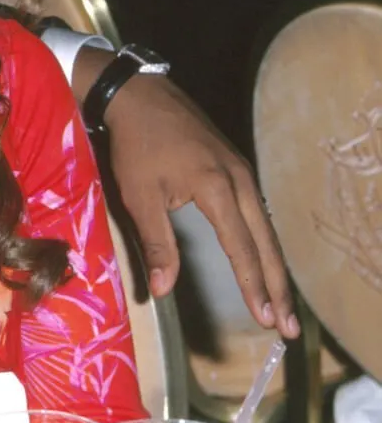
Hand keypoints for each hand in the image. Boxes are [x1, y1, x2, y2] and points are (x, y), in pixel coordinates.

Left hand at [102, 72, 299, 339]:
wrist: (138, 95)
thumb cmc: (136, 145)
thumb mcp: (140, 196)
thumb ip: (157, 243)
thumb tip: (164, 288)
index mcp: (219, 188)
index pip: (242, 248)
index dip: (253, 287)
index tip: (266, 318)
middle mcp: (241, 181)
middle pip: (266, 243)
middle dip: (277, 287)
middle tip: (287, 327)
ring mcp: (242, 171)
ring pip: (266, 228)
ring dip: (273, 267)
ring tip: (281, 303)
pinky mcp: (236, 166)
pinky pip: (258, 212)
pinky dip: (264, 243)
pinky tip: (264, 261)